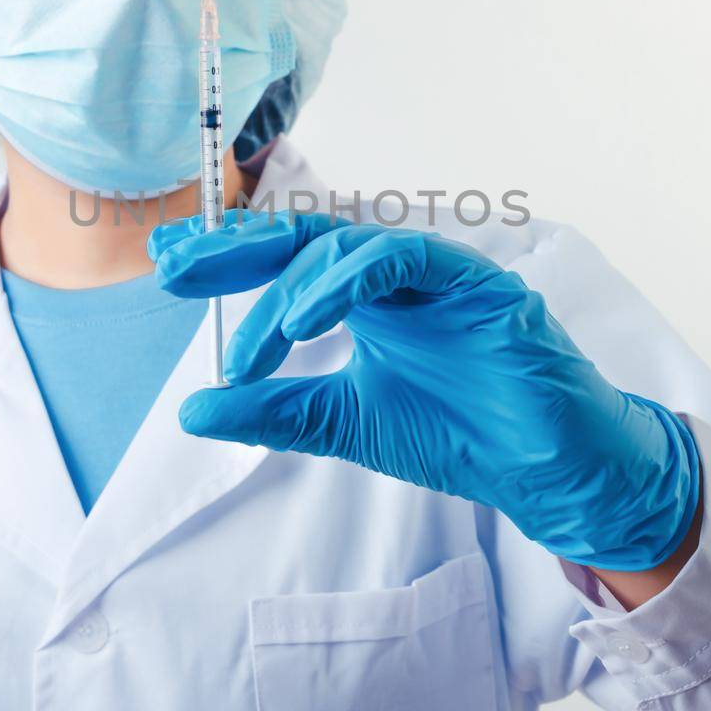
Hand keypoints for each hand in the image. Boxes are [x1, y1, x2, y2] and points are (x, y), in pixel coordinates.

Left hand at [148, 210, 701, 570]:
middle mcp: (397, 276)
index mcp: (366, 298)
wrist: (544, 473)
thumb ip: (275, 410)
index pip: (287, 260)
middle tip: (176, 267)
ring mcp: (438, 274)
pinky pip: (406, 259)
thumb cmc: (459, 437)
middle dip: (238, 247)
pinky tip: (309, 320)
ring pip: (351, 246)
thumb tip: (193, 408)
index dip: (228, 255)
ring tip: (259, 346)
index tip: (167, 263)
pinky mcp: (478, 284)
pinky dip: (352, 281)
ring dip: (294, 289)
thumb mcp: (345, 423)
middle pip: (307, 236)